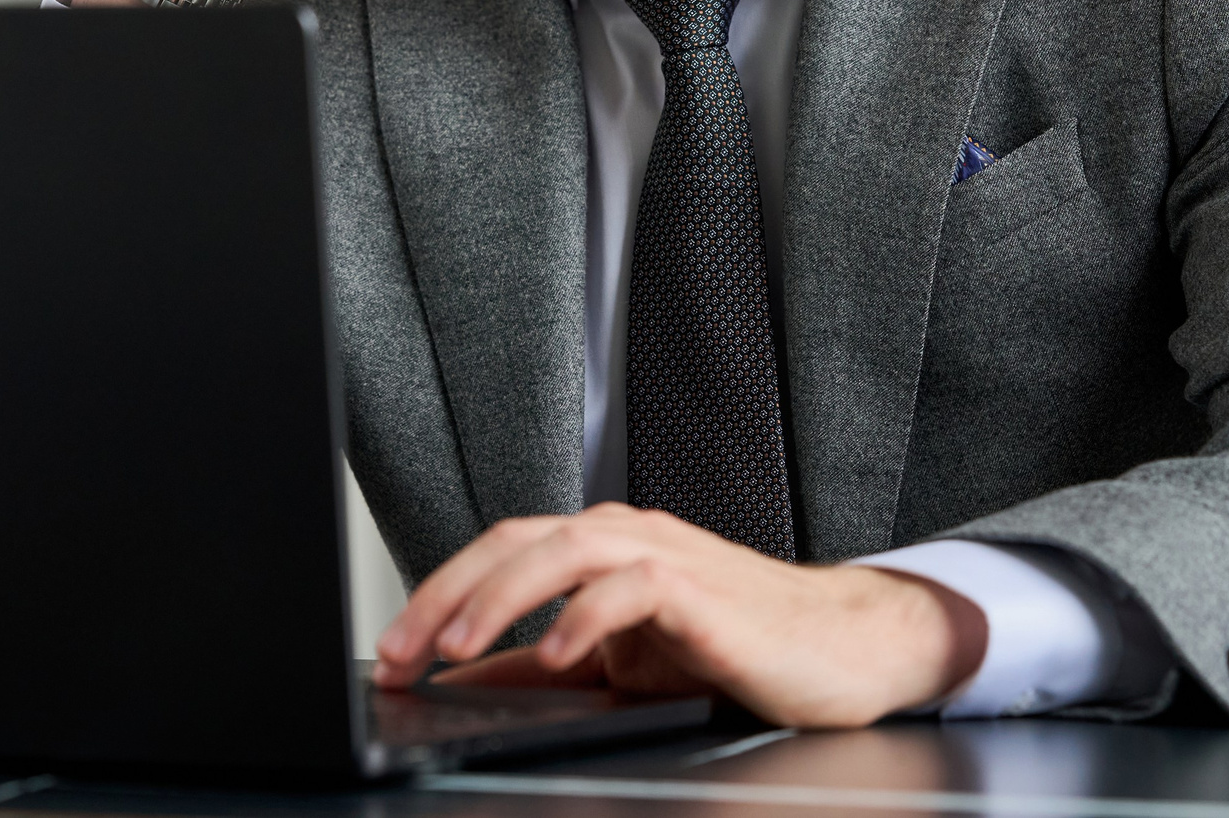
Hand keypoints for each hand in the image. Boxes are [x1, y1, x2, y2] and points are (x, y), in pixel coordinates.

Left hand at [372, 503, 986, 728]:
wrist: (841, 649)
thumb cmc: (735, 651)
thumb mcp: (622, 668)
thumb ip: (545, 673)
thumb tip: (462, 691)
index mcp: (597, 548)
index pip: (496, 554)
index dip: (433, 598)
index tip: (388, 656)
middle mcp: (623, 536)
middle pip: (513, 541)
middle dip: (444, 595)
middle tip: (398, 652)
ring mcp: (663, 555)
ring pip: (563, 549)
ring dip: (501, 597)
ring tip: (458, 647)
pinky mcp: (701, 589)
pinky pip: (632, 587)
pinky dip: (586, 616)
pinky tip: (557, 654)